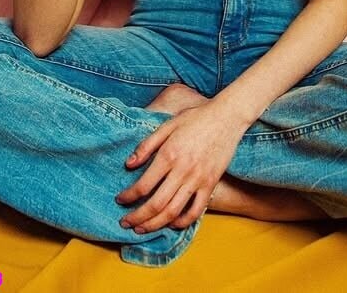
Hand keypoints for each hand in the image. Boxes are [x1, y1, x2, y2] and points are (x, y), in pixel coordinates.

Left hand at [115, 101, 244, 233]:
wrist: (227, 117)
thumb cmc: (195, 118)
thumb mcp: (167, 125)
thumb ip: (147, 145)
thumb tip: (128, 164)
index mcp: (169, 155)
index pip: (143, 185)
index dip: (128, 196)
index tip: (119, 200)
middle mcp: (182, 171)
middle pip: (156, 204)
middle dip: (137, 217)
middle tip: (125, 222)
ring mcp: (198, 180)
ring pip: (173, 212)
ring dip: (155, 224)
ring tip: (142, 229)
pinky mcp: (210, 184)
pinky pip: (196, 211)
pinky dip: (182, 222)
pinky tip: (171, 223)